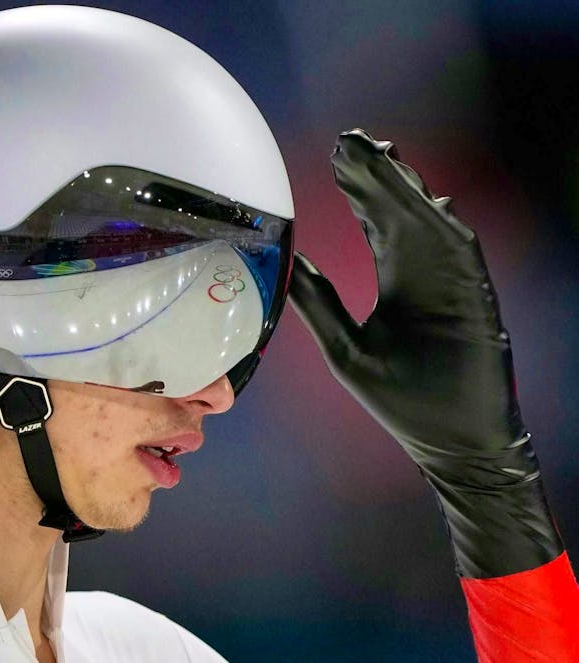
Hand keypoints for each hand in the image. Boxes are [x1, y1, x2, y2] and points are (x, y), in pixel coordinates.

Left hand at [289, 129, 561, 577]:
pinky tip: (426, 201)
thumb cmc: (400, 400)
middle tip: (350, 140)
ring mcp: (452, 286)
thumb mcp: (344, 348)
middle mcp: (425, 275)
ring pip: (430, 224)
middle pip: (401, 212)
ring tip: (379, 156)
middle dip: (378, 176)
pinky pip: (461, 258)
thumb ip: (320, 304)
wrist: (450, 444)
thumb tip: (288, 265)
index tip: (335, 156)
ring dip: (407, 191)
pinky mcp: (475, 303)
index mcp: (396, 282)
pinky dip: (443, 230)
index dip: (359, 189)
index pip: (377, 223)